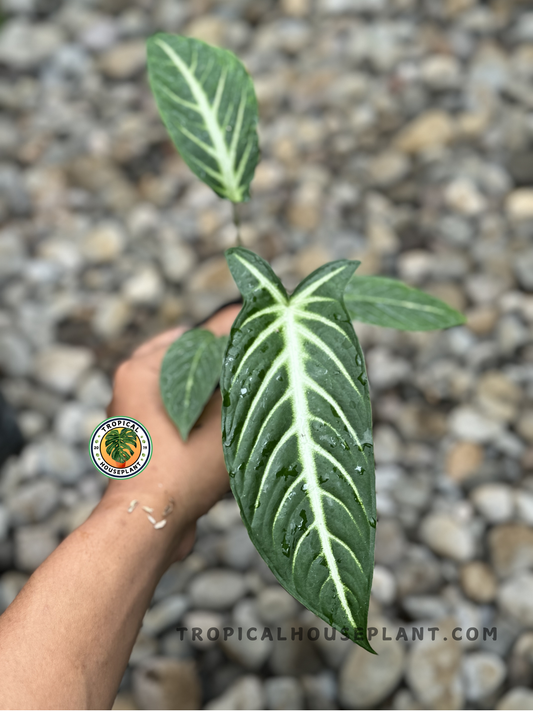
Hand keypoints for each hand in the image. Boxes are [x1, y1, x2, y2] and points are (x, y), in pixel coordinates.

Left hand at [99, 304, 239, 561]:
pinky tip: (229, 418)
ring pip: (186, 387)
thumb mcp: (222, 418)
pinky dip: (202, 411)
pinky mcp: (144, 437)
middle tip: (261, 361)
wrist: (150, 526)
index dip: (237, 332)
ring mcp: (134, 412)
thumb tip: (263, 346)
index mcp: (143, 368)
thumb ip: (240, 379)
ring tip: (250, 389)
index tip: (269, 325)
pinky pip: (179, 411)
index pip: (199, 336)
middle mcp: (131, 385)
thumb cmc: (182, 470)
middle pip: (190, 359)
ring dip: (215, 389)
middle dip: (225, 361)